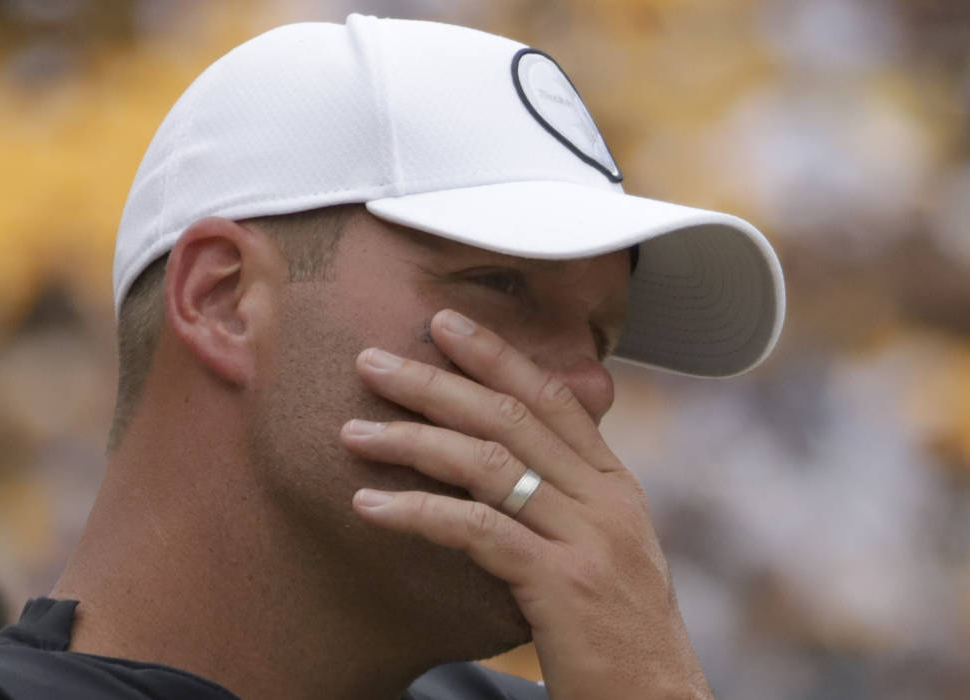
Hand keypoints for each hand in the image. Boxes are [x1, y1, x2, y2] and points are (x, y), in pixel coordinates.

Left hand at [339, 309, 711, 698]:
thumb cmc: (616, 632)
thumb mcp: (603, 550)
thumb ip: (565, 499)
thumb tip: (511, 462)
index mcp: (614, 485)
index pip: (553, 398)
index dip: (497, 355)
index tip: (444, 324)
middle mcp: (605, 500)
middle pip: (510, 418)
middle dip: (436, 383)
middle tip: (373, 360)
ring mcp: (587, 539)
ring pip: (488, 463)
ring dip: (412, 441)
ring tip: (354, 432)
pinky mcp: (563, 585)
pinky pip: (477, 530)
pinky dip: (418, 511)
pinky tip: (369, 505)